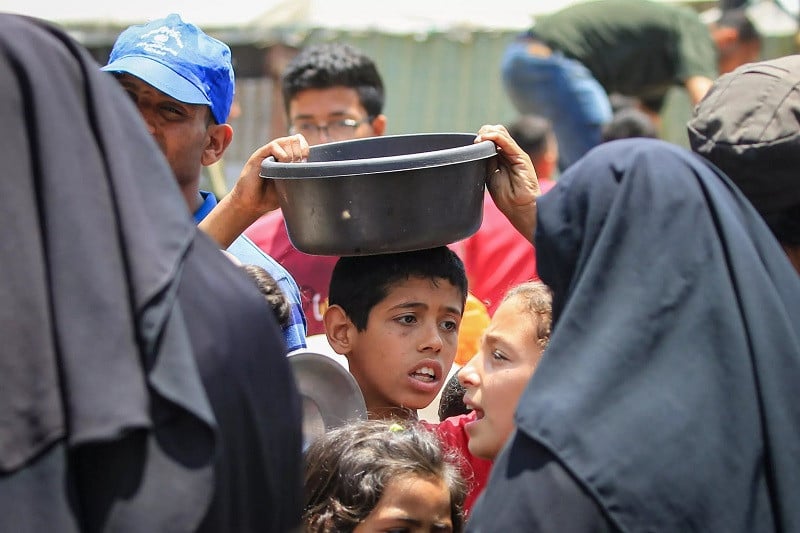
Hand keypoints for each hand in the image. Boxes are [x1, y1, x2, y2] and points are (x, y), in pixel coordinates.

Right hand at [198, 134, 308, 248]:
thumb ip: (300, 176)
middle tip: (298, 168)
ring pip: (287, 141)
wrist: (252, 204)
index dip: (306, 150)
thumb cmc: (271, 197)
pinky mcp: (259, 155)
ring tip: (289, 169)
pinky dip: (282, 155)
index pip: (300, 142)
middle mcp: (277, 151)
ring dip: (292, 155)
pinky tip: (281, 166)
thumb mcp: (291, 185)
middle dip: (301, 153)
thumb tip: (316, 173)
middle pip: (296, 139)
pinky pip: (274, 146)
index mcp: (286, 156)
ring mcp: (268, 152)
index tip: (306, 165)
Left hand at [476, 124, 539, 242]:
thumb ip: (487, 161)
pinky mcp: (521, 157)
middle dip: (484, 132)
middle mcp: (510, 153)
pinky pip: (506, 142)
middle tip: (474, 141)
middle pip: (497, 132)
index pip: (492, 138)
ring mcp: (516, 154)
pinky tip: (485, 139)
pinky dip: (495, 137)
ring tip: (478, 140)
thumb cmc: (506, 197)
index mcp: (502, 157)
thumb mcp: (490, 175)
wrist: (520, 208)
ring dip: (487, 133)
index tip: (471, 144)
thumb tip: (476, 148)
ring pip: (501, 133)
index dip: (482, 137)